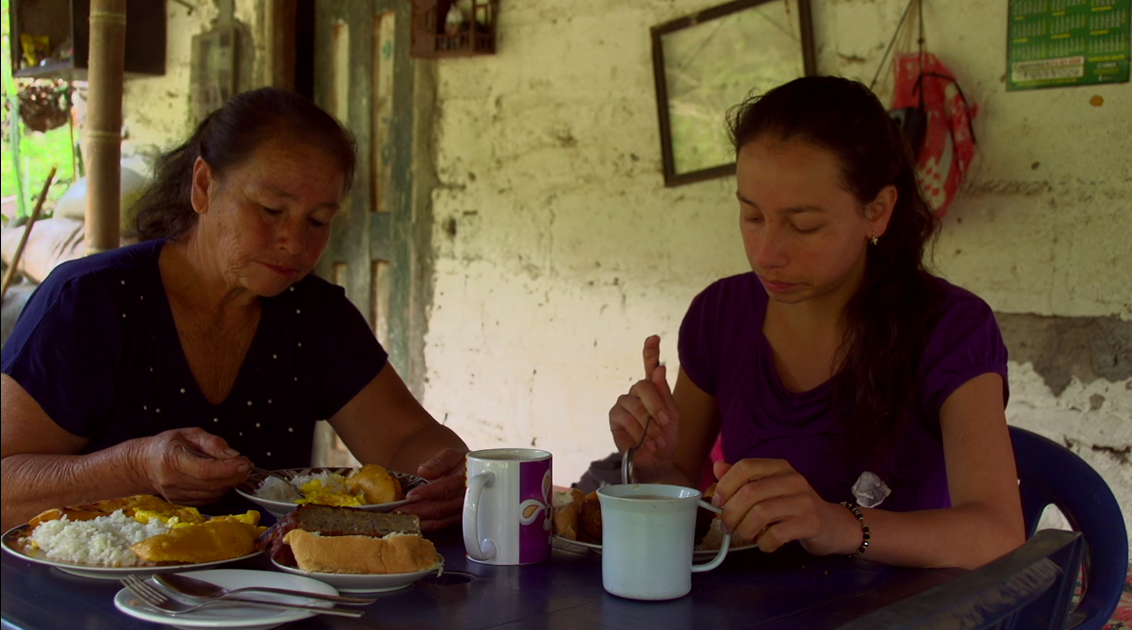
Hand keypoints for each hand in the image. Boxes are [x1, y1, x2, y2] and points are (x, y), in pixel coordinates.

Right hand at [129, 428, 250, 505]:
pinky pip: (208, 500)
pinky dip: (220, 490)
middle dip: (234, 476)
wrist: (144, 465)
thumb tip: (234, 455)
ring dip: (229, 484)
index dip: (227, 469)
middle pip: (211, 484)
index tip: (245, 463)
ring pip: (212, 494)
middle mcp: (173, 481)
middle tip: (246, 466)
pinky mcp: (181, 503)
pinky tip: (222, 479)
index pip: (204, 470)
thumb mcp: (190, 434)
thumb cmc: (169, 445)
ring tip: (235, 470)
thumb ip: (213, 443)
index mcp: (172, 460)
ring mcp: (176, 496)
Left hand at [396, 447, 466, 531]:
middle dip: (417, 511)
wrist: (472, 474)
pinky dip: (424, 526)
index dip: (428, 493)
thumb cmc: (459, 464)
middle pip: (440, 508)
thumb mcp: (451, 456)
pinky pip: (440, 525)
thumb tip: (423, 470)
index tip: (410, 496)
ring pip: (439, 520)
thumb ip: (439, 462)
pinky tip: (410, 524)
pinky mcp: (456, 520)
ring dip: (418, 521)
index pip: (445, 488)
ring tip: (399, 518)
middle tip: (396, 511)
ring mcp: (462, 511)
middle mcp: (465, 498)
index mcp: (465, 479)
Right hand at [607, 335, 680, 478]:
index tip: (655, 337)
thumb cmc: (666, 439)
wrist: (657, 462)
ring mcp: (624, 403)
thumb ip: (665, 395)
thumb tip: (659, 369)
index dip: (650, 350)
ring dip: (648, 425)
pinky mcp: (615, 416)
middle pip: (643, 386)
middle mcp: (637, 393)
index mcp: (653, 389)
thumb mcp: (673, 417)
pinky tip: (645, 443)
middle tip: (665, 423)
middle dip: (656, 406)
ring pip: (634, 404)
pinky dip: (638, 431)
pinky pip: (625, 417)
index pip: (650, 365)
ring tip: (657, 440)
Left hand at [711, 459, 852, 555]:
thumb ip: (744, 479)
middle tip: (726, 527)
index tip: (716, 502)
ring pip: (760, 513)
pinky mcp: (811, 523)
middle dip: (731, 513)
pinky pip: (776, 534)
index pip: (746, 466)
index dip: (725, 484)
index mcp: (779, 467)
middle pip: (750, 492)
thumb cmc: (794, 507)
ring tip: (744, 536)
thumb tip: (717, 468)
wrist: (833, 525)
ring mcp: (804, 501)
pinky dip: (764, 543)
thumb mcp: (770, 488)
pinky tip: (765, 544)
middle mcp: (792, 480)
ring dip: (745, 529)